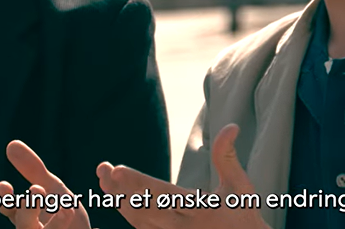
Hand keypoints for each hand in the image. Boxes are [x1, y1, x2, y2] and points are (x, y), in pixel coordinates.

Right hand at [0, 140, 91, 228]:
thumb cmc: (65, 218)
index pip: (8, 208)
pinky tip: (87, 225)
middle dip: (28, 209)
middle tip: (38, 191)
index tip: (6, 184)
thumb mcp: (52, 191)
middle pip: (23, 227)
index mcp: (26, 217)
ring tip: (66, 210)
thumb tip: (11, 144)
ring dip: (55, 226)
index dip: (3, 198)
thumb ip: (33, 170)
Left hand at [97, 124, 270, 228]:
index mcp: (199, 210)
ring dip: (119, 200)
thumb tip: (231, 125)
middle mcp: (183, 228)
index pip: (162, 194)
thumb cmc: (242, 216)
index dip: (137, 182)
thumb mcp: (239, 186)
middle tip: (102, 170)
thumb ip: (227, 156)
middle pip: (143, 209)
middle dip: (120, 190)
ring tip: (104, 179)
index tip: (117, 170)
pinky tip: (114, 197)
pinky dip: (126, 214)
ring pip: (138, 221)